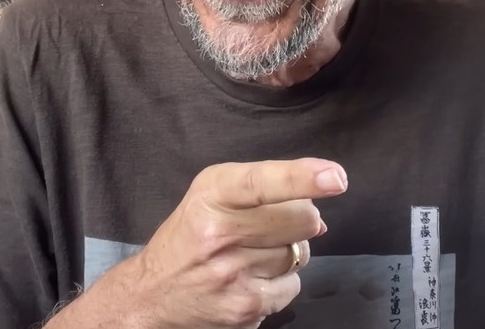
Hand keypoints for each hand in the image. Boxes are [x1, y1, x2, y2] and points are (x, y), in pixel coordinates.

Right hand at [134, 158, 348, 327]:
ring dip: (286, 252)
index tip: (334, 178)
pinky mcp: (244, 306)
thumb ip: (263, 190)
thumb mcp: (211, 196)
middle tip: (268, 227)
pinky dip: (281, 282)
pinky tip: (251, 278)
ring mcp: (232, 273)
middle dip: (298, 220)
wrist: (150, 295)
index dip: (302, 178)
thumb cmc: (188, 239)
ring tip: (250, 255)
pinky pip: (293, 285)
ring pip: (299, 253)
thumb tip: (318, 214)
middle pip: (301, 219)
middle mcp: (219, 233)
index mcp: (211, 196)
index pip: (262, 182)